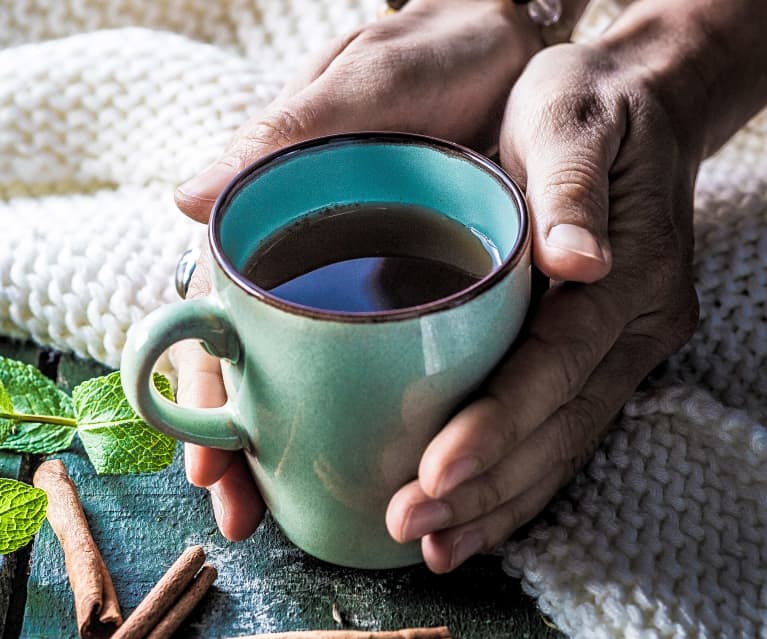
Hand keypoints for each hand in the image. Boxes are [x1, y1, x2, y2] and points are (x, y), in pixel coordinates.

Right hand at [173, 0, 542, 540]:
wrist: (512, 46)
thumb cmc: (426, 54)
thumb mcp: (360, 88)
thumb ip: (287, 133)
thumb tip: (188, 200)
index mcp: (285, 224)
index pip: (223, 323)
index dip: (206, 396)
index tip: (208, 470)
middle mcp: (326, 266)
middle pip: (268, 368)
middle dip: (250, 446)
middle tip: (250, 516)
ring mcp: (383, 285)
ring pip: (333, 378)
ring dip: (315, 447)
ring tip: (313, 513)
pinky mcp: (445, 293)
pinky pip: (409, 361)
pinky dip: (394, 413)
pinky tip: (395, 458)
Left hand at [385, 42, 700, 571]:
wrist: (631, 107)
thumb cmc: (588, 108)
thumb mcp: (570, 121)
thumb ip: (572, 190)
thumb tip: (580, 259)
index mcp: (628, 277)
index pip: (555, 367)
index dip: (497, 424)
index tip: (433, 471)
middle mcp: (631, 329)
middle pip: (557, 429)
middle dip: (484, 487)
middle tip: (411, 527)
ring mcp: (618, 350)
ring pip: (560, 448)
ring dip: (497, 504)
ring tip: (434, 545)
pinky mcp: (593, 356)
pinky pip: (559, 434)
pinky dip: (515, 483)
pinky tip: (471, 514)